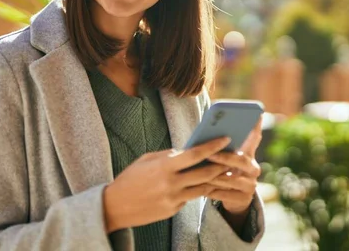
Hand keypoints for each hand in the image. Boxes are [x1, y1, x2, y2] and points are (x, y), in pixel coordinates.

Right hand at [103, 136, 230, 231]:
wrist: (114, 206)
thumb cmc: (130, 178)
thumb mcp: (147, 160)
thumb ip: (168, 156)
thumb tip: (188, 152)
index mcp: (164, 166)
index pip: (195, 154)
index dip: (212, 146)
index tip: (226, 138)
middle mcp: (171, 183)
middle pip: (204, 173)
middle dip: (221, 164)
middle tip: (233, 157)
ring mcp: (173, 199)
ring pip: (202, 188)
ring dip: (215, 180)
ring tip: (224, 171)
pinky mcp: (173, 210)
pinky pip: (190, 198)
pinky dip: (197, 190)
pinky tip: (205, 184)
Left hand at [206, 116, 262, 214]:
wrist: (230, 197)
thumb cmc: (221, 171)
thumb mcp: (222, 159)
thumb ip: (218, 147)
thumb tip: (205, 132)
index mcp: (248, 154)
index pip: (254, 137)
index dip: (256, 127)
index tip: (257, 114)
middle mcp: (253, 168)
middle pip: (241, 160)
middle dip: (224, 158)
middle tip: (210, 155)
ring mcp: (251, 185)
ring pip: (232, 179)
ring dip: (215, 176)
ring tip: (200, 173)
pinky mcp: (245, 199)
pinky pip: (227, 195)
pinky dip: (214, 191)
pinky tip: (202, 189)